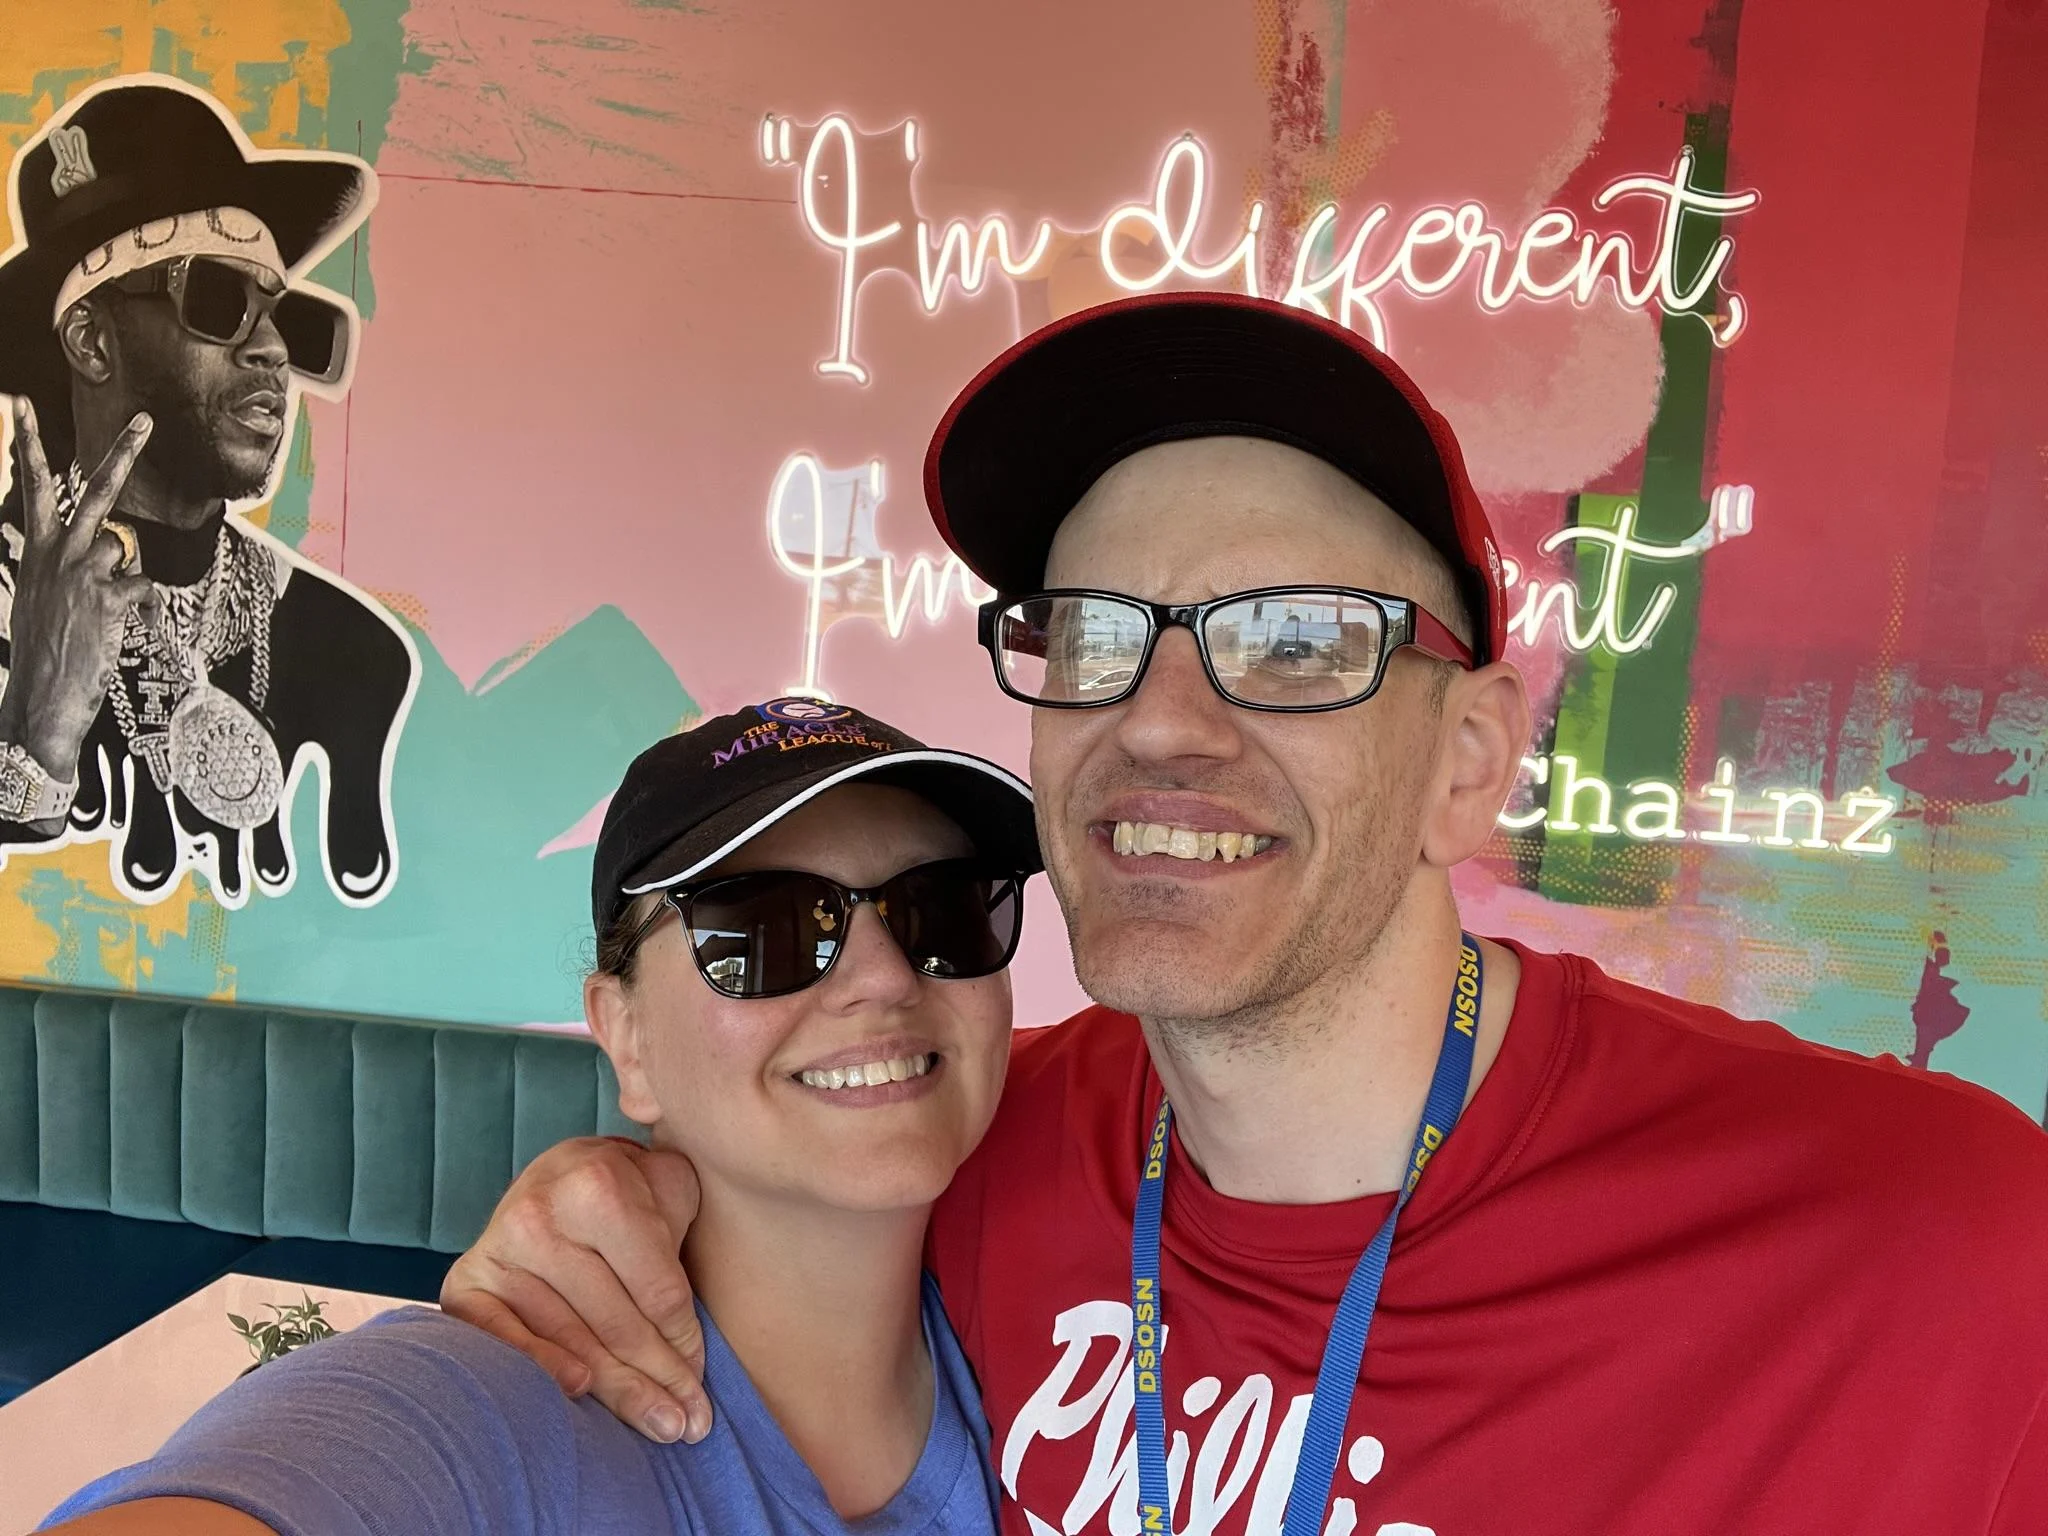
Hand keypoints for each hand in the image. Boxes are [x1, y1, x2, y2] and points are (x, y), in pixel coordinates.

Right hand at [0, 396, 154, 776]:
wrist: (39, 698)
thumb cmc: (43, 649)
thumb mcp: (43, 596)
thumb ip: (69, 567)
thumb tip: (113, 556)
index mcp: (37, 548)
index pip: (32, 485)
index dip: (27, 444)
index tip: (23, 405)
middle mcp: (59, 551)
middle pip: (95, 490)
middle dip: (122, 452)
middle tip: (145, 420)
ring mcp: (84, 571)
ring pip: (123, 552)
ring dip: (120, 580)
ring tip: (96, 613)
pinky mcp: (110, 597)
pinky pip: (143, 589)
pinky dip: (141, 609)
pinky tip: (120, 628)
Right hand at [439, 1136, 712, 1442]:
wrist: (557, 1174)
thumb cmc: (629, 1189)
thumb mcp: (670, 1187)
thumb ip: (686, 1242)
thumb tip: (687, 1346)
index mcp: (597, 1187)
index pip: (657, 1291)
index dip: (685, 1342)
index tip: (703, 1379)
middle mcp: (540, 1217)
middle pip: (617, 1325)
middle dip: (660, 1380)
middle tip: (691, 1424)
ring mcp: (498, 1251)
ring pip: (573, 1343)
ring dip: (620, 1393)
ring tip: (661, 1424)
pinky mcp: (465, 1282)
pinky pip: (505, 1342)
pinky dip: (541, 1369)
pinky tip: (577, 1393)